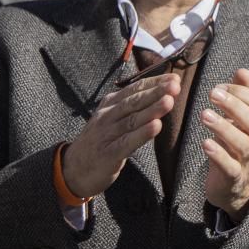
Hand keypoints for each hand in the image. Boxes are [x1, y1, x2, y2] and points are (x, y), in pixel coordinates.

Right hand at [62, 74, 179, 198]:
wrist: (73, 170)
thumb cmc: (101, 141)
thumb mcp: (112, 119)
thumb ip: (132, 107)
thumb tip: (162, 92)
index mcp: (110, 105)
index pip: (134, 89)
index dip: (154, 83)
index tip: (175, 78)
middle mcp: (107, 116)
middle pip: (134, 101)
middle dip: (156, 92)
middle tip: (175, 85)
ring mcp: (106, 134)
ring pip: (132, 119)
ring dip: (151, 110)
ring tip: (169, 101)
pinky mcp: (108, 153)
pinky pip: (127, 142)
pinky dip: (142, 133)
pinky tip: (156, 126)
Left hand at [201, 68, 248, 222]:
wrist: (237, 188)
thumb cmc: (237, 147)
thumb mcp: (241, 121)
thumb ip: (243, 96)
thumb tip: (243, 70)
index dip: (244, 93)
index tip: (221, 86)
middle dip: (235, 106)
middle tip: (212, 93)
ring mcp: (248, 161)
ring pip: (242, 144)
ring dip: (224, 128)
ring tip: (204, 115)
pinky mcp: (234, 178)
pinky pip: (230, 167)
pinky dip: (219, 155)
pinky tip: (205, 144)